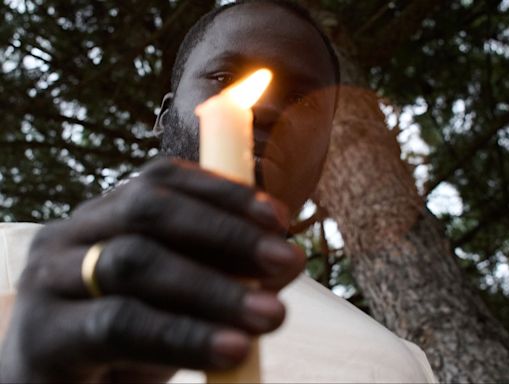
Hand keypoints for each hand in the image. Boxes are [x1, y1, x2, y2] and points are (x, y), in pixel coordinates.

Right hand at [0, 158, 304, 382]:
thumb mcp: (179, 295)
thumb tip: (288, 259)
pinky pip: (119, 325)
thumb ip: (225, 272)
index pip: (162, 180)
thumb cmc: (130, 330)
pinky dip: (184, 335)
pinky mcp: (44, 336)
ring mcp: (49, 281)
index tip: (280, 218)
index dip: (224, 193)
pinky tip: (232, 349)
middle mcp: (71, 235)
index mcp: (104, 215)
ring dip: (214, 287)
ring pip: (135, 262)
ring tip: (272, 313)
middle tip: (286, 260)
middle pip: (148, 211)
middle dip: (225, 233)